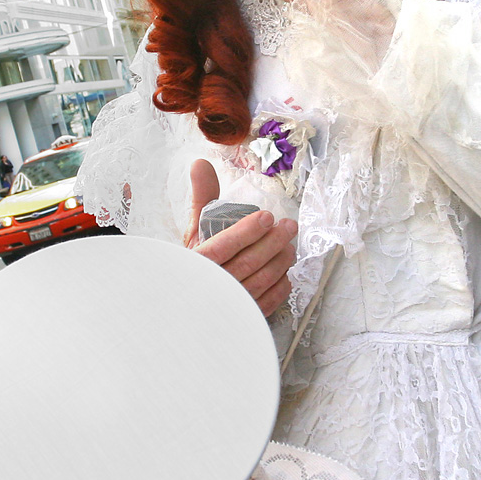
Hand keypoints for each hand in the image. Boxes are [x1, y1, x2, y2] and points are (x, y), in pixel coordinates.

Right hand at [186, 159, 295, 316]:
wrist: (190, 302)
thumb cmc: (195, 263)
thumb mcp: (195, 230)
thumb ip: (201, 197)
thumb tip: (201, 164)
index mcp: (197, 263)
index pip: (223, 247)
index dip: (247, 231)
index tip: (266, 217)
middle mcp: (211, 285)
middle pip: (248, 263)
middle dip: (273, 242)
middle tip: (289, 226)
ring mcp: (227, 304)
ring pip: (260, 282)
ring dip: (280, 262)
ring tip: (290, 246)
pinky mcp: (242, 315)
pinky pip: (265, 303)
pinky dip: (279, 288)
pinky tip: (285, 275)